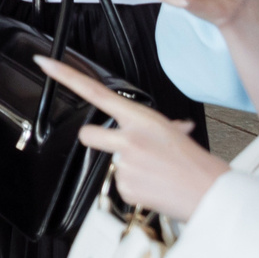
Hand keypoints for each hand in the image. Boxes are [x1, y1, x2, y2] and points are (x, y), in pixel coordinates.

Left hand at [42, 56, 230, 220]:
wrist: (213, 194)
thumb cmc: (198, 163)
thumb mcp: (175, 134)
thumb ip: (157, 127)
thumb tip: (168, 127)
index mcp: (140, 119)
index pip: (94, 91)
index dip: (66, 76)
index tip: (45, 63)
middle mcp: (128, 139)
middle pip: (87, 135)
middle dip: (98, 141)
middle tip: (124, 149)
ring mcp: (124, 163)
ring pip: (109, 163)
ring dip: (127, 168)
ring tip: (154, 172)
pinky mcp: (124, 187)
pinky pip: (118, 184)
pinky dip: (134, 187)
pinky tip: (153, 186)